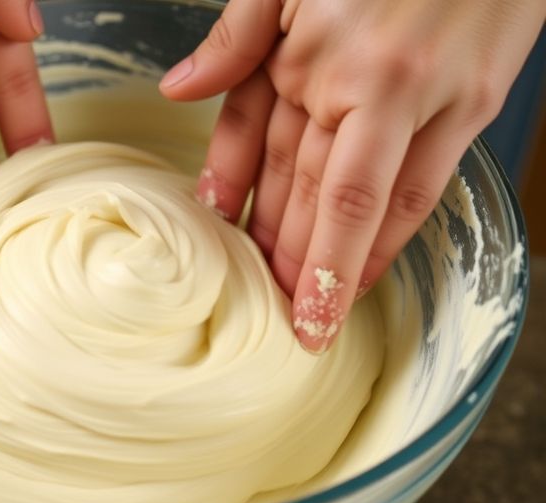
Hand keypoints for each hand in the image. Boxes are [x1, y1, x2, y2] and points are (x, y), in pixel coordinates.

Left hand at [159, 0, 543, 351]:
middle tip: (260, 310)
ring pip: (359, 202)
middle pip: (303, 188)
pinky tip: (362, 274)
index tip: (218, 249)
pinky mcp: (471, 106)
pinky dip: (388, 239)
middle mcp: (359, 81)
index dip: (234, 202)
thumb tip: (179, 91)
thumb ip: (237, 36)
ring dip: (330, 266)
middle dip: (280, 254)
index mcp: (307, 47)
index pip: (254, 144)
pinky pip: (421, 189)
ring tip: (309, 318)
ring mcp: (420, 98)